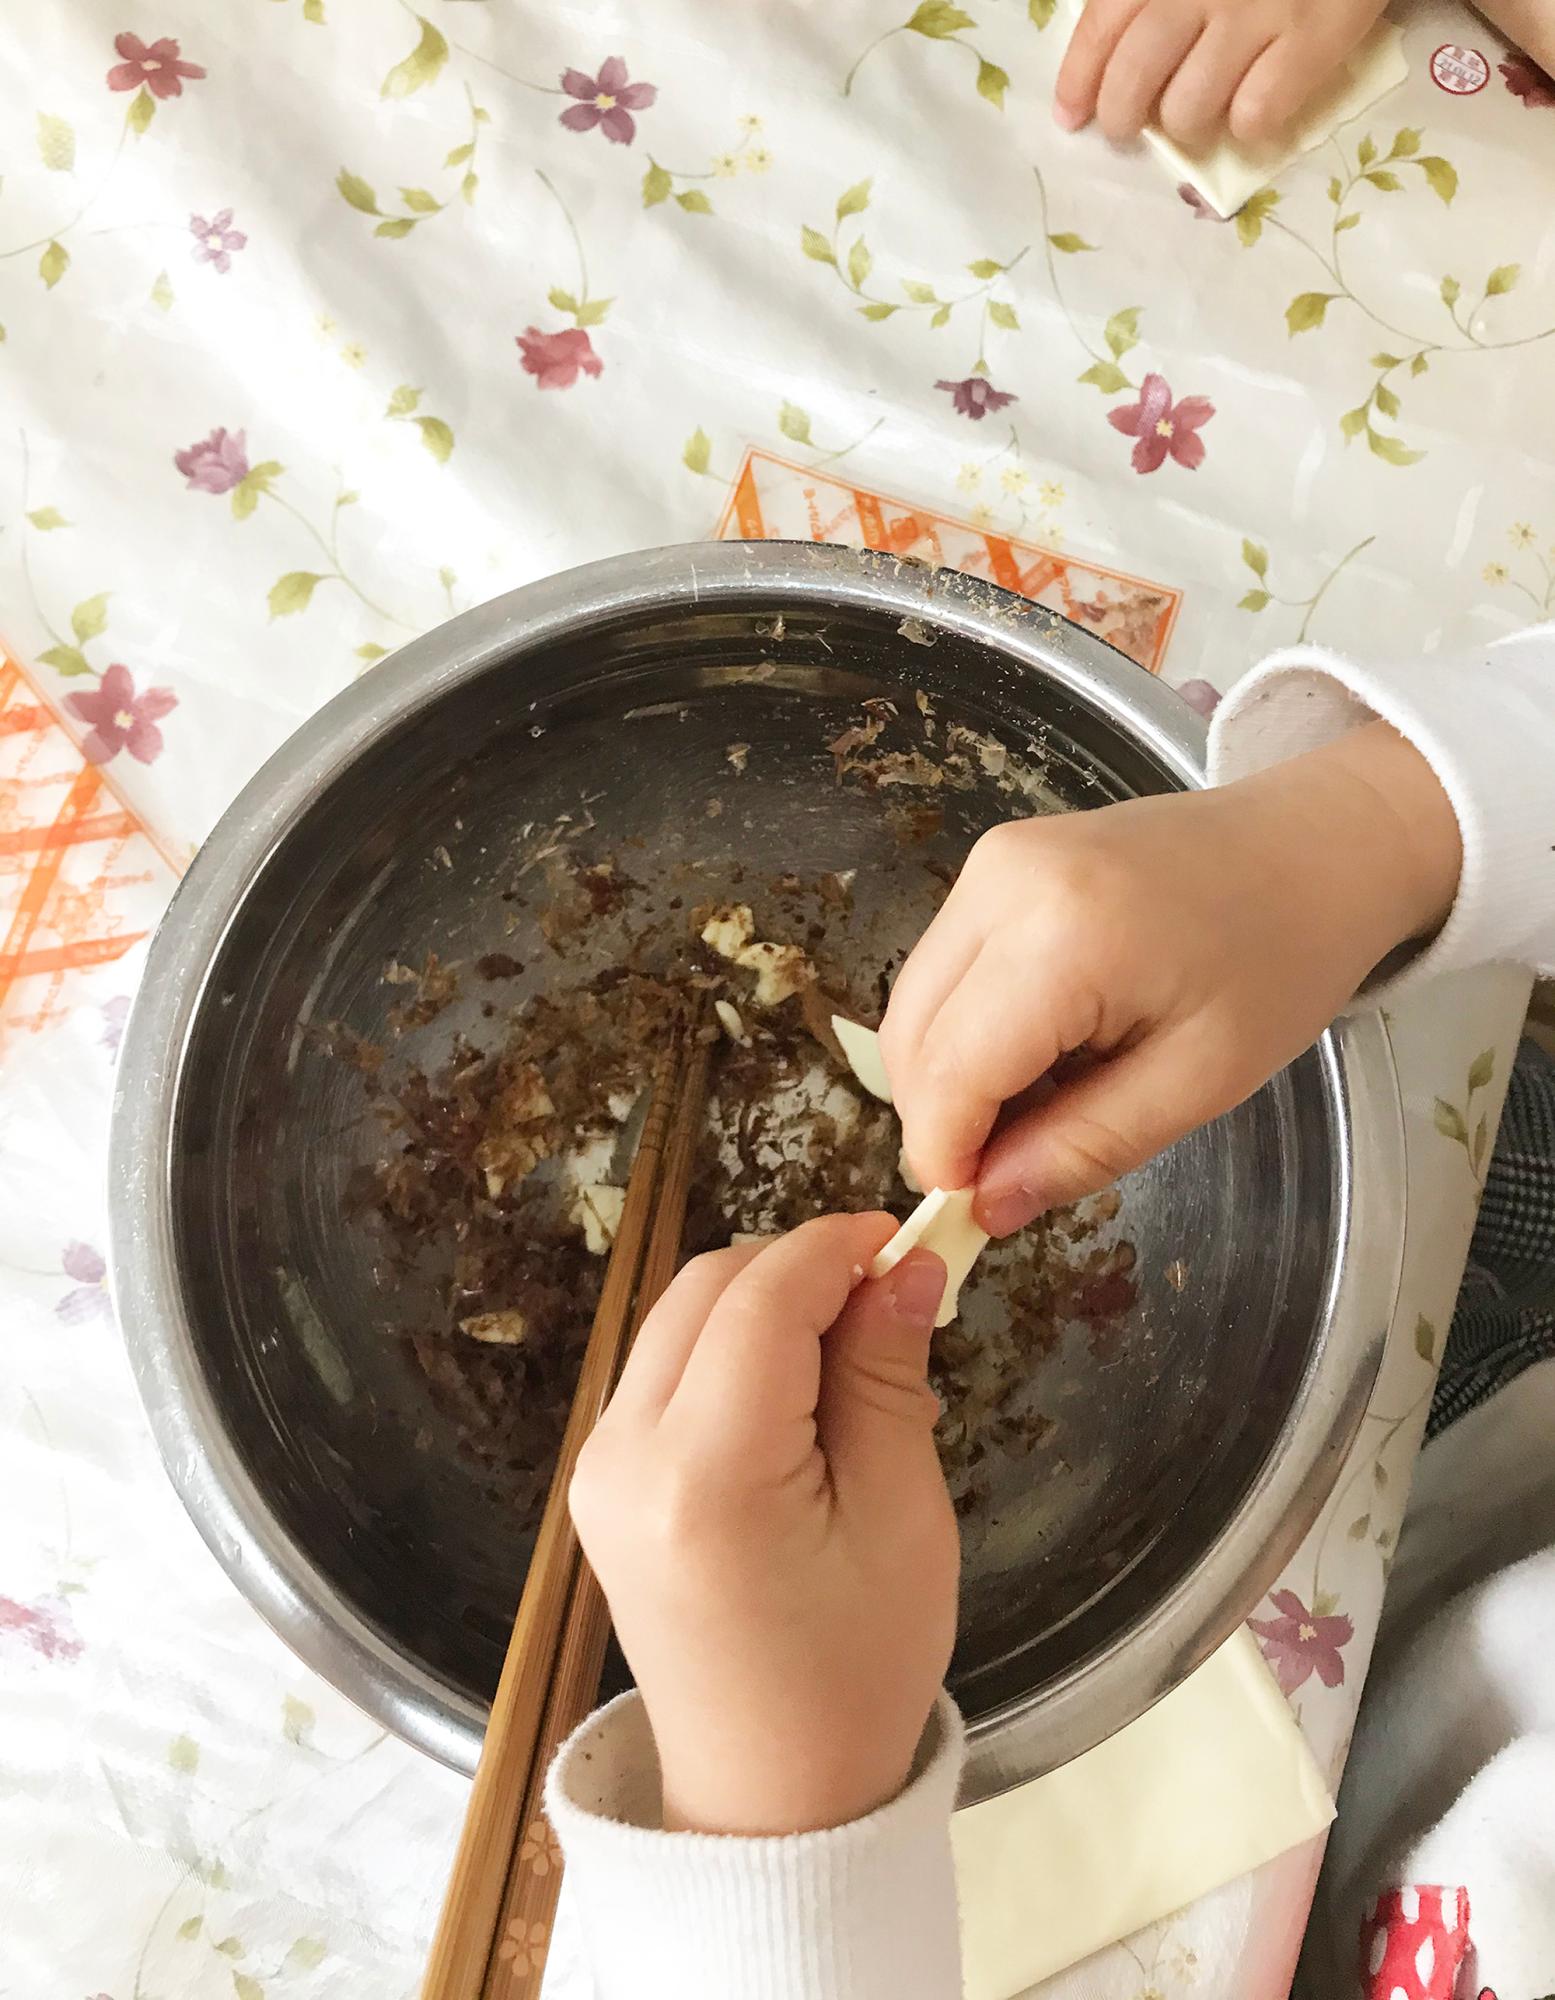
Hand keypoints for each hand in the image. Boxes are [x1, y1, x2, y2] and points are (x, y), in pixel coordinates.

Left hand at [570, 1215, 956, 1835]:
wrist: (769, 1796)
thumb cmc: (856, 1671)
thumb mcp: (902, 1519)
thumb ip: (887, 1377)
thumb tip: (907, 1266)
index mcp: (706, 1475)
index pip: (762, 1299)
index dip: (836, 1248)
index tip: (907, 1239)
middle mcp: (625, 1456)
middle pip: (706, 1288)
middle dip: (798, 1268)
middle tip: (889, 1300)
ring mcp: (597, 1468)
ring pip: (678, 1317)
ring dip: (763, 1304)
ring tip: (853, 1357)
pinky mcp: (599, 1481)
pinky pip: (663, 1370)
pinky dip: (731, 1351)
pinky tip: (798, 1398)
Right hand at [880, 721, 1460, 1235]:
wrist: (1313, 844)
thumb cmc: (1280, 961)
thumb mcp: (1198, 1081)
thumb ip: (1083, 1147)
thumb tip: (987, 1207)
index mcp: (1063, 936)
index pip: (951, 1070)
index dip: (946, 1154)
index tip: (975, 1211)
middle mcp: (1002, 883)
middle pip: (912, 1036)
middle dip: (941, 1120)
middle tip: (1009, 1173)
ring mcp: (991, 862)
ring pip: (915, 1003)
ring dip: (952, 1076)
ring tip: (1038, 1108)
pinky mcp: (994, 860)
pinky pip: (943, 967)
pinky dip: (969, 1028)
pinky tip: (1040, 1052)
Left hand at [1054, 0, 1387, 148]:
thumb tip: (1107, 52)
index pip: (1102, 27)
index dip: (1080, 80)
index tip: (1071, 115)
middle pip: (1135, 81)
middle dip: (1122, 118)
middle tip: (1127, 129)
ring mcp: (1258, 14)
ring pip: (1189, 109)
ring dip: (1185, 126)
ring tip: (1195, 118)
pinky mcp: (1314, 38)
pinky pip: (1256, 113)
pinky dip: (1247, 125)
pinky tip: (1251, 113)